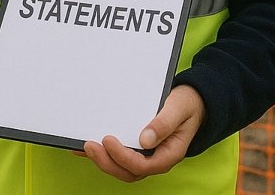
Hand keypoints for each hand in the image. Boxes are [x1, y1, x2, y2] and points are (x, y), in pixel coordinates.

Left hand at [78, 85, 205, 182]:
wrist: (192, 103)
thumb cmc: (186, 106)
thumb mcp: (178, 108)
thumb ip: (164, 124)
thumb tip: (145, 140)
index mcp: (169, 153)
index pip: (143, 165)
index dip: (123, 156)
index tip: (108, 140)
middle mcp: (155, 158)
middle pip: (129, 171)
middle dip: (107, 162)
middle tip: (89, 145)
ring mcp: (145, 155)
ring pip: (121, 167)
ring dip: (102, 160)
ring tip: (84, 146)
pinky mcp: (136, 148)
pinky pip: (116, 156)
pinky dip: (100, 153)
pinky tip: (83, 146)